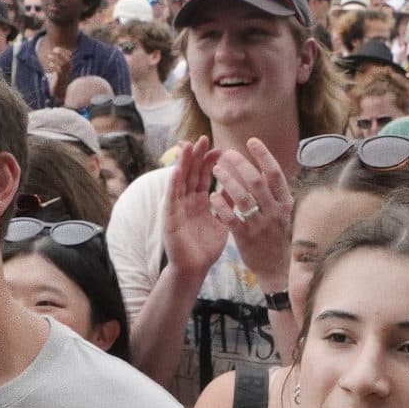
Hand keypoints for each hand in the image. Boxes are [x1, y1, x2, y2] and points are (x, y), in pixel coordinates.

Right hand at [161, 136, 228, 275]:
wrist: (194, 269)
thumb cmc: (206, 247)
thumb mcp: (222, 221)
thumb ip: (228, 204)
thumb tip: (240, 187)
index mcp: (198, 201)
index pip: (203, 176)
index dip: (210, 161)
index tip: (220, 148)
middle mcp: (186, 201)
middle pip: (191, 173)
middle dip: (196, 156)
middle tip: (203, 138)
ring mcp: (176, 208)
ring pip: (179, 181)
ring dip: (183, 164)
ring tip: (188, 146)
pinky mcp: (169, 218)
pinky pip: (171, 198)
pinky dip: (173, 184)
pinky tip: (176, 171)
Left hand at [211, 137, 292, 289]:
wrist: (278, 269)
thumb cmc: (278, 236)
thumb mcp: (283, 213)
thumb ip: (275, 193)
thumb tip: (266, 166)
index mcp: (286, 203)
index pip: (275, 173)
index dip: (263, 155)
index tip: (250, 141)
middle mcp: (275, 212)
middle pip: (256, 181)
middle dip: (240, 164)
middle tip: (226, 153)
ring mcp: (261, 225)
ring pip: (242, 197)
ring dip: (227, 180)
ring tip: (216, 170)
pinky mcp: (247, 238)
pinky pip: (231, 218)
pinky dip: (221, 206)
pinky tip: (212, 196)